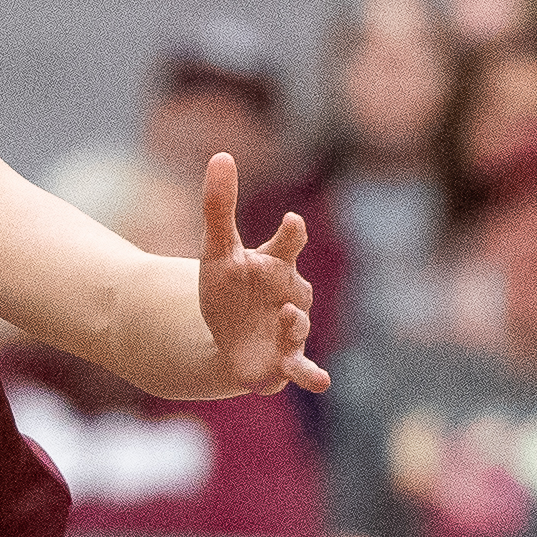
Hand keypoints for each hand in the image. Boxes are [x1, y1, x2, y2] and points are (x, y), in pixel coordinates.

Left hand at [194, 156, 327, 396]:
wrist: (224, 338)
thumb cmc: (228, 289)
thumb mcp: (216, 250)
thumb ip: (219, 206)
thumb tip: (222, 154)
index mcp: (275, 263)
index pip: (288, 243)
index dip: (291, 233)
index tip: (290, 221)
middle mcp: (290, 295)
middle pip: (296, 288)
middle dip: (290, 288)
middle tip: (282, 290)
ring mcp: (290, 330)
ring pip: (298, 327)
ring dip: (294, 325)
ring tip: (286, 317)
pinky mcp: (284, 362)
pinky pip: (301, 368)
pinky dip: (310, 374)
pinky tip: (320, 381)